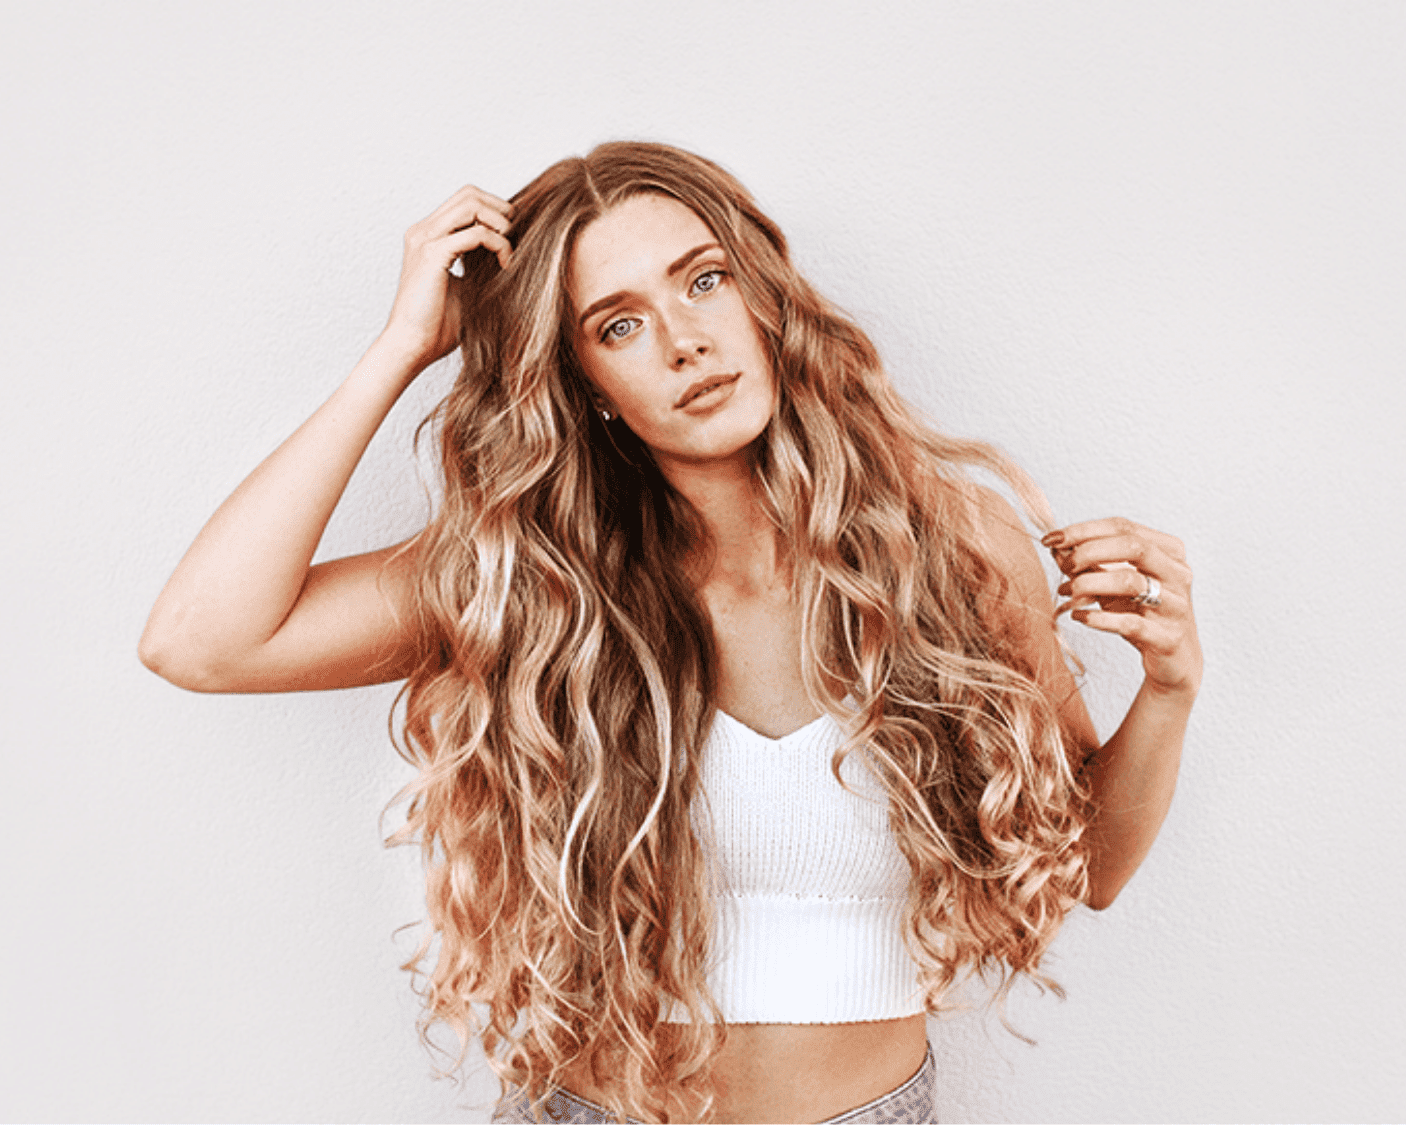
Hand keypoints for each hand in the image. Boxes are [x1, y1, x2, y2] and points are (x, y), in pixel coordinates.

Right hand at [380, 184, 513, 374]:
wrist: (413, 346)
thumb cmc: (437, 325)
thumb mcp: (466, 287)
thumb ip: (480, 264)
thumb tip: (511, 253)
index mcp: (427, 236)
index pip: (465, 201)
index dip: (494, 211)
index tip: (512, 239)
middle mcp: (423, 231)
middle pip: (469, 193)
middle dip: (501, 211)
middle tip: (517, 239)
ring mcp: (425, 240)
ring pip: (472, 204)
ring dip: (500, 224)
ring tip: (510, 251)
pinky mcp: (432, 254)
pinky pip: (476, 233)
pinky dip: (498, 245)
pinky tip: (505, 265)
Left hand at [1042, 517, 1201, 698]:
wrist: (1173, 660)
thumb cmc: (1140, 613)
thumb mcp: (1111, 584)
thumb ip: (1087, 563)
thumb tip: (1055, 546)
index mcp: (1167, 551)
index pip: (1123, 526)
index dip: (1083, 530)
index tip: (1051, 539)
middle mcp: (1177, 573)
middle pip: (1133, 546)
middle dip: (1089, 552)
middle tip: (1064, 568)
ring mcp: (1176, 605)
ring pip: (1131, 582)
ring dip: (1089, 584)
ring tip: (1067, 592)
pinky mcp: (1168, 637)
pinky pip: (1130, 623)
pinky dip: (1098, 618)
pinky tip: (1079, 616)